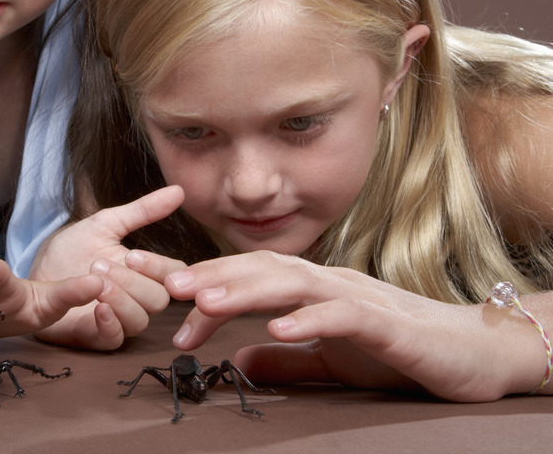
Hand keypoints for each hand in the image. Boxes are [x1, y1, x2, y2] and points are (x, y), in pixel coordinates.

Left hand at [31, 186, 187, 349]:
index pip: (173, 276)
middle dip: (131, 282)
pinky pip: (117, 339)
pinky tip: (97, 307)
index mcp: (144, 273)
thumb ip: (142, 211)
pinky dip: (110, 323)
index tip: (133, 255)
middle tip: (99, 265)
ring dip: (120, 299)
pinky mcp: (97, 337)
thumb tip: (178, 191)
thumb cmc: (71, 249)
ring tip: (94, 282)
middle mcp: (137, 298)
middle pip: (159, 299)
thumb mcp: (106, 223)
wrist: (34, 271)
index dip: (159, 268)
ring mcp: (119, 319)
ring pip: (140, 320)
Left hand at [164, 251, 545, 400]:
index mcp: (310, 289)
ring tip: (205, 302)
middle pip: (261, 269)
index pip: (249, 278)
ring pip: (293, 282)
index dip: (206, 281)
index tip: (163, 292)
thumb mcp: (328, 359)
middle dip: (211, 275)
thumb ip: (286, 359)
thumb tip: (240, 362)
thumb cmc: (395, 350)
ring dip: (246, 290)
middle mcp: (327, 282)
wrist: (469, 352)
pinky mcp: (384, 323)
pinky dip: (308, 319)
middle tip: (166, 286)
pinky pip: (341, 315)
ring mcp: (355, 297)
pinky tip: (277, 329)